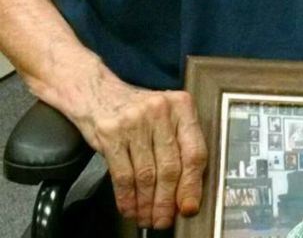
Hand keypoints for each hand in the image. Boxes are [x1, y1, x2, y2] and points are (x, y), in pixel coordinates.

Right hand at [74, 73, 207, 229]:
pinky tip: (130, 208)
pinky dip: (127, 198)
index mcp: (182, 105)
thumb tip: (189, 191)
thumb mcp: (166, 116)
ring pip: (146, 175)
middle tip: (165, 220)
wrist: (98, 92)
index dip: (192, 184)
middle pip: (170, 167)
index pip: (194, 151)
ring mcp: (135, 121)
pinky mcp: (111, 133)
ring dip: (147, 204)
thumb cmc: (138, 109)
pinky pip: (123, 175)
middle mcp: (161, 110)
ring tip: (148, 218)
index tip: (189, 207)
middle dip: (167, 201)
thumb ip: (180, 144)